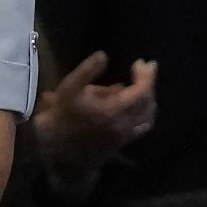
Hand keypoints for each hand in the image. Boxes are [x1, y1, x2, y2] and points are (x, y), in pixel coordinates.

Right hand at [31, 51, 159, 175]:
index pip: (141, 91)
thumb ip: (87, 71)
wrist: (57, 150)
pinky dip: (146, 113)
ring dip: (149, 98)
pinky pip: (142, 126)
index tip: (140, 62)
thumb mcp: (68, 88)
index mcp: (112, 110)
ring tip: (143, 85)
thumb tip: (104, 56)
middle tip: (145, 68)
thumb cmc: (60, 116)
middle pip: (148, 102)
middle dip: (149, 83)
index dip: (145, 75)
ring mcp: (125, 135)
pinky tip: (139, 107)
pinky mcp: (122, 142)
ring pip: (148, 115)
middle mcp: (124, 124)